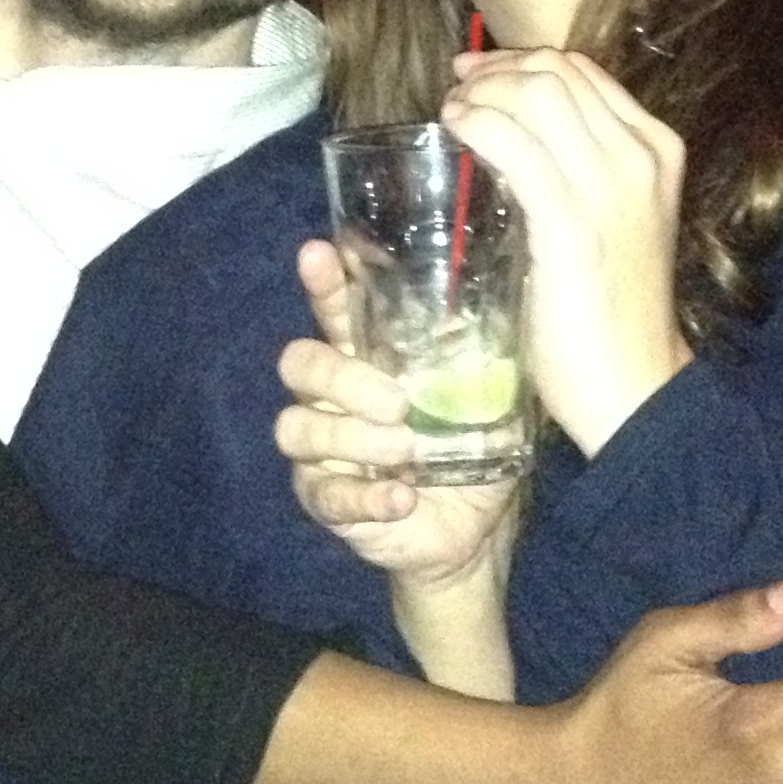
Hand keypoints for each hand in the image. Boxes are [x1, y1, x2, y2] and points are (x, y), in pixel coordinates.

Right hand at [279, 241, 522, 586]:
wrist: (472, 528)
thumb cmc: (469, 447)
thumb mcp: (484, 395)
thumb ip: (475, 355)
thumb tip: (475, 310)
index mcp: (366, 358)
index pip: (334, 309)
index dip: (323, 282)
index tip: (318, 254)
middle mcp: (332, 396)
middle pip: (300, 364)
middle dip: (342, 378)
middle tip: (397, 403)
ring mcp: (321, 449)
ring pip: (298, 427)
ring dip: (354, 439)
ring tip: (405, 452)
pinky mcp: (326, 499)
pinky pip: (326, 493)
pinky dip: (366, 496)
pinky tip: (401, 498)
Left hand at [442, 49, 687, 455]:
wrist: (634, 387)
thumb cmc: (610, 312)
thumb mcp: (609, 222)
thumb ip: (578, 174)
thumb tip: (512, 136)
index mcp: (656, 150)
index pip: (582, 71)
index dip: (521, 62)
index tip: (478, 76)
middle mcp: (641, 157)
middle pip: (556, 72)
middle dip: (496, 71)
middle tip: (457, 91)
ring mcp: (611, 188)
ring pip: (536, 95)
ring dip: (481, 93)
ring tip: (452, 111)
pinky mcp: (572, 223)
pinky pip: (514, 146)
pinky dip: (477, 125)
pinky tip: (456, 129)